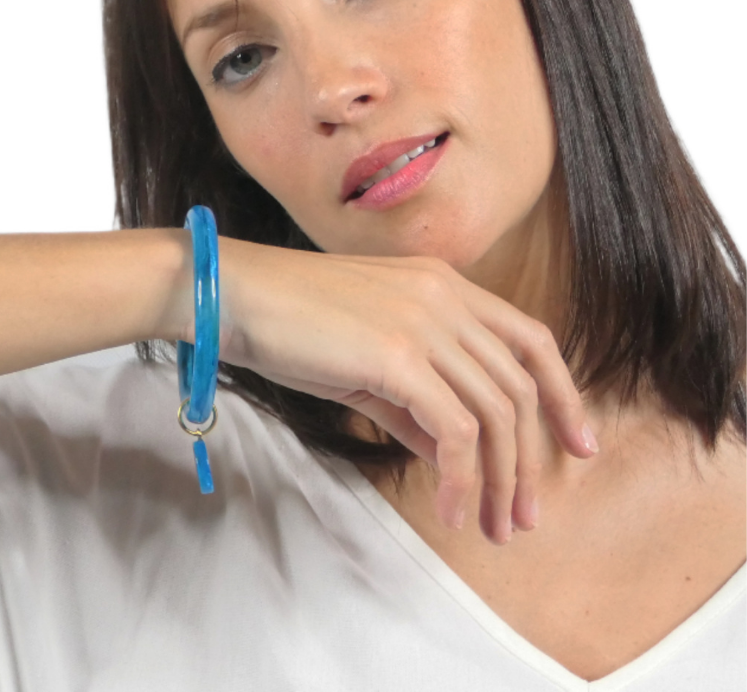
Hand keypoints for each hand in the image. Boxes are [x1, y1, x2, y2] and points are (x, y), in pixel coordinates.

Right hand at [216, 238, 597, 544]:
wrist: (236, 296)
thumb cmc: (294, 323)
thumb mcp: (368, 360)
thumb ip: (417, 402)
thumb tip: (454, 455)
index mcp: (444, 285)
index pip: (530, 338)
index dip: (562, 394)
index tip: (576, 446)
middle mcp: (445, 296)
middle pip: (517, 388)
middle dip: (530, 461)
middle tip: (522, 518)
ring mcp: (425, 323)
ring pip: (494, 413)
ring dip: (501, 481)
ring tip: (492, 527)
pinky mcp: (398, 355)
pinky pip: (454, 430)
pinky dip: (461, 477)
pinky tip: (451, 510)